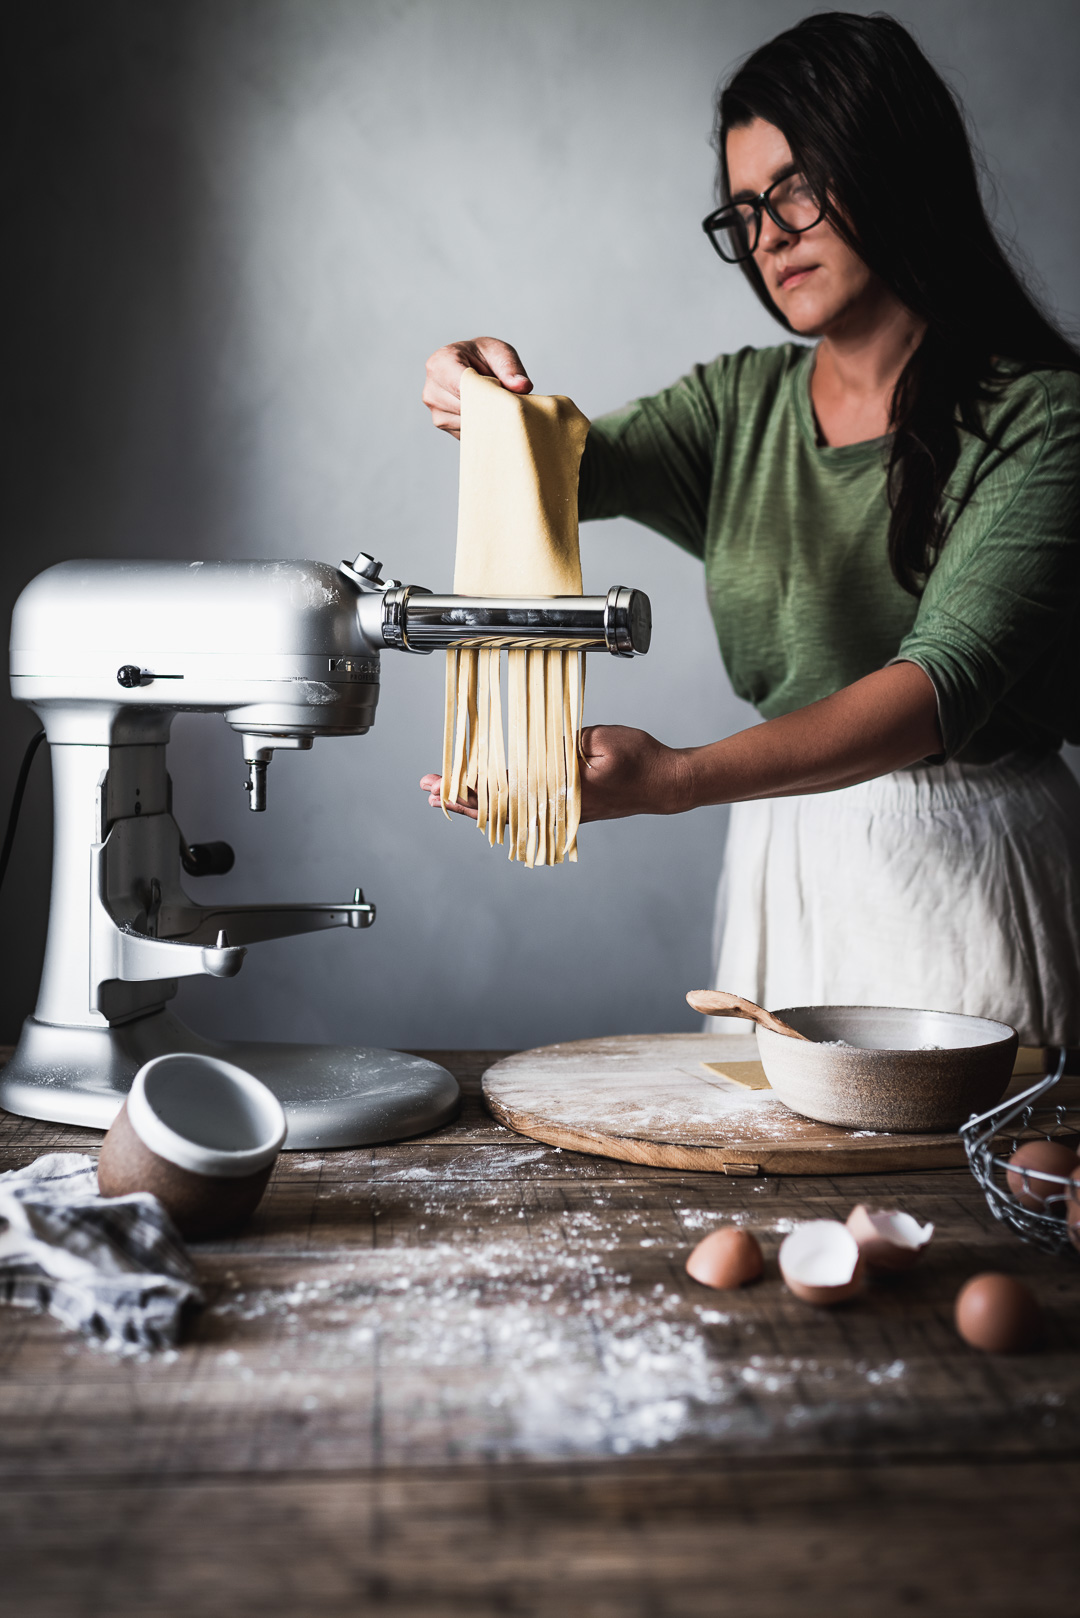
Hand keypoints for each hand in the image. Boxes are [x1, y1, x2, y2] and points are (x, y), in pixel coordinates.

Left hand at [420, 728, 689, 825]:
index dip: (470, 788)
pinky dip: (501, 806)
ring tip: (445, 799)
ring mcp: (562, 811)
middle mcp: (556, 807)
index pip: (503, 793)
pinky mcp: (568, 808)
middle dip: (461, 799)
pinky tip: (485, 803)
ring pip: (509, 812)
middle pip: (498, 808)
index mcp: (560, 791)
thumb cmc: (641, 759)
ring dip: (476, 805)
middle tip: (428, 792)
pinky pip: (526, 810)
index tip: (442, 784)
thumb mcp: (601, 738)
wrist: (667, 783)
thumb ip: (563, 741)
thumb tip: (535, 746)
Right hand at [422, 337, 531, 437]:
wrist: (472, 366)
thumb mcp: (500, 353)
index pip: (462, 387)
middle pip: (466, 409)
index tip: (503, 397)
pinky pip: (467, 433)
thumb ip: (512, 369)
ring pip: (468, 424)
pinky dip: (480, 426)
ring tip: (493, 403)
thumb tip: (523, 387)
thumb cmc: (485, 356)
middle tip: (504, 401)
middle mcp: (432, 389)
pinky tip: (485, 413)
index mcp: (440, 363)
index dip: (486, 395)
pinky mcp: (443, 426)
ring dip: (486, 418)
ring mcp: (435, 411)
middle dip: (489, 408)